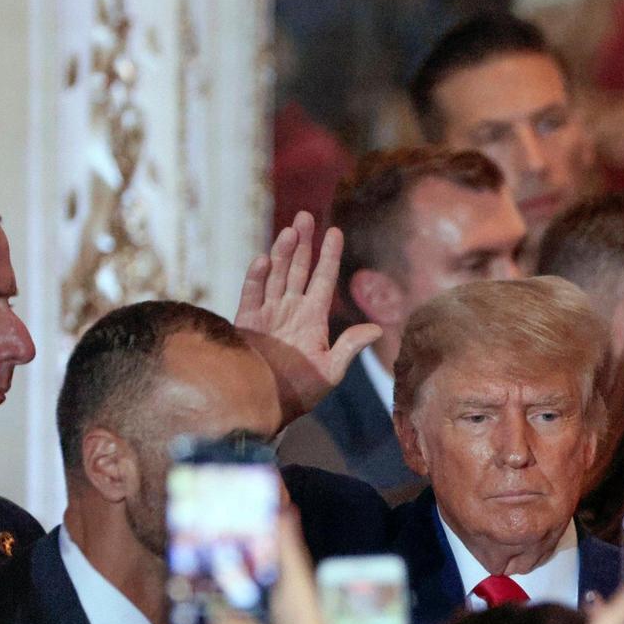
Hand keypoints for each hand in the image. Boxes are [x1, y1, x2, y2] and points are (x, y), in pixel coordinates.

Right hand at [173, 510, 344, 623]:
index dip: (284, 536)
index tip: (278, 506)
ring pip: (247, 621)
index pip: (295, 567)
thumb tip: (214, 601)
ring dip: (221, 609)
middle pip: (269, 590)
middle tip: (228, 537)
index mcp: (308, 620)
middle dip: (246, 568)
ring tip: (197, 582)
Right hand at [235, 211, 381, 425]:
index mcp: (313, 318)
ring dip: (283, 253)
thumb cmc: (302, 392)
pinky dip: (257, 278)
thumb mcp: (331, 370)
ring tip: (291, 230)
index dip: (328, 256)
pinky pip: (252, 294)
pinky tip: (265, 260)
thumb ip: (350, 346)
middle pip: (298, 269)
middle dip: (303, 243)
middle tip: (307, 216)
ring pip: (277, 275)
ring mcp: (268, 313)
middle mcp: (291, 310)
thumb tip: (377, 329)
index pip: (322, 279)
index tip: (335, 231)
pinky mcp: (246, 322)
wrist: (268, 408)